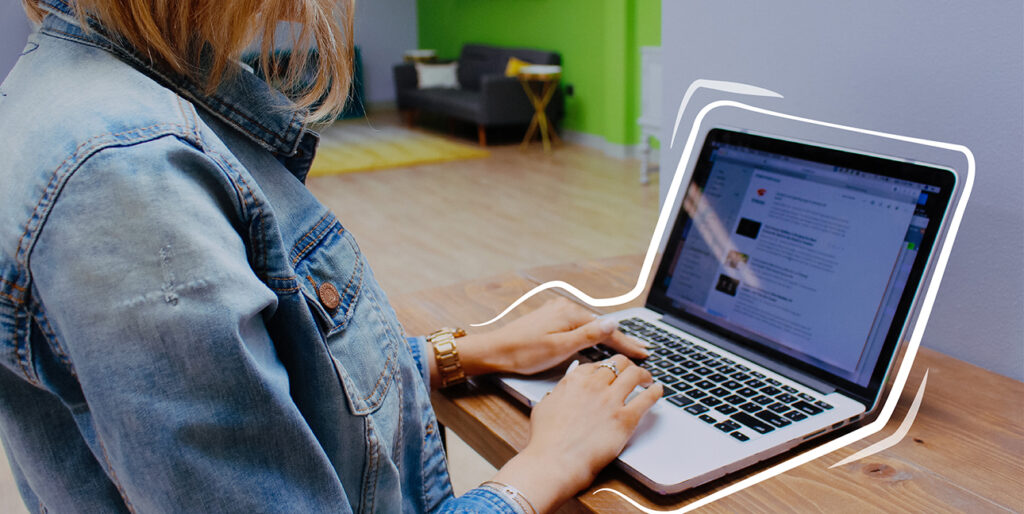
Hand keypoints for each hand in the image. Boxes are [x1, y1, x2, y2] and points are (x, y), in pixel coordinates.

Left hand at [460, 297, 648, 377]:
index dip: (626, 343)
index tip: (644, 352)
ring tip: (626, 347)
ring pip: (589, 326)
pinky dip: (592, 336)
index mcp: (570, 313)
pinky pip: (578, 327)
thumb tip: (613, 323)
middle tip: (642, 350)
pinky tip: (598, 343)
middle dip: (621, 339)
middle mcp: (565, 308)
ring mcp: (556, 313)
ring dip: (607, 338)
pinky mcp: (550, 320)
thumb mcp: (560, 347)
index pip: (606, 330)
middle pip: (600, 326)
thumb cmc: (523, 353)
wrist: (494, 351)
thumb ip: (589, 336)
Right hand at [491, 355, 661, 511]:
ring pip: (634, 374)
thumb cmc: (545, 440)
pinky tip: (658, 390)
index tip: (611, 373)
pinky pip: (647, 398)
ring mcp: (610, 400)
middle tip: (631, 372)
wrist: (554, 462)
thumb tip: (563, 390)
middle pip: (618, 364)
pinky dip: (655, 392)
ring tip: (647, 380)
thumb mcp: (544, 406)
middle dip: (627, 365)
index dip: (606, 367)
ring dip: (643, 375)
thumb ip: (557, 394)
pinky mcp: (625, 419)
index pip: (597, 364)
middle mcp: (594, 385)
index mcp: (574, 381)